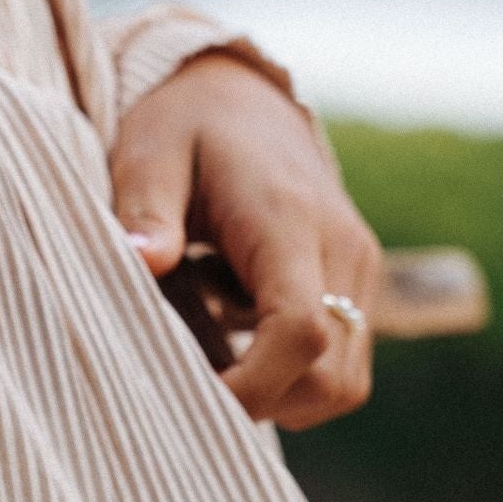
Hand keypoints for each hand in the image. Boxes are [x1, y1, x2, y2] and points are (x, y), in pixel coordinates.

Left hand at [109, 53, 382, 429]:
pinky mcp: (356, 286)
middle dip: (261, 403)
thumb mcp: (147, 154)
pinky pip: (339, 364)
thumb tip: (143, 262)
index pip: (300, 331)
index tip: (185, 400)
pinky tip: (232, 345)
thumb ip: (145, 210)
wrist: (240, 98)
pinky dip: (289, 378)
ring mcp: (360, 271)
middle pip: (332, 377)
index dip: (250, 387)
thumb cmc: (183, 127)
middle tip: (185, 388)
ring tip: (208, 362)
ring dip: (278, 397)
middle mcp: (343, 251)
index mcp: (290, 221)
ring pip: (343, 384)